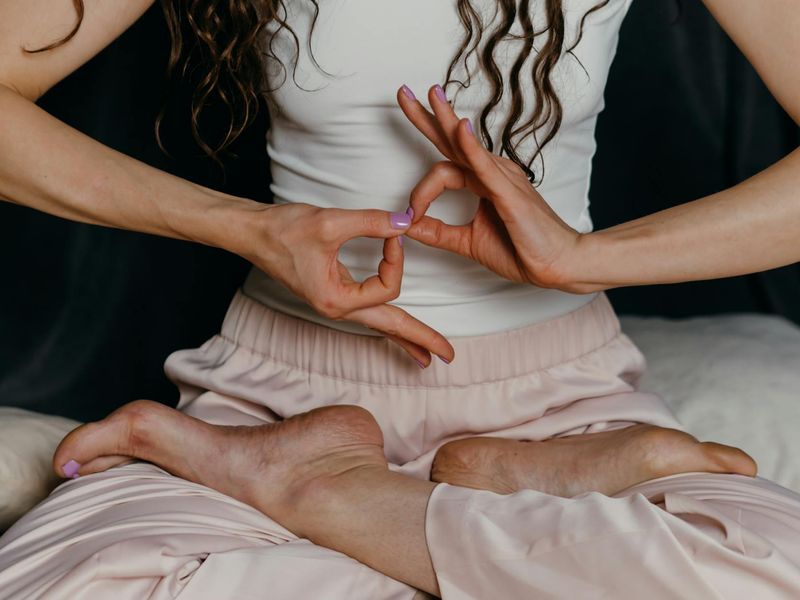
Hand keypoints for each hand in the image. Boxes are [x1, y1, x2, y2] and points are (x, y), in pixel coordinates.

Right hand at [242, 202, 453, 365]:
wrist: (253, 233)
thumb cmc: (284, 230)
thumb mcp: (331, 222)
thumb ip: (372, 222)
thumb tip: (406, 222)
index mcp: (336, 299)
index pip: (386, 288)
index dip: (396, 259)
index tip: (394, 232)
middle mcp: (337, 308)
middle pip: (388, 327)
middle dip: (420, 339)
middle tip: (448, 355)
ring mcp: (336, 303)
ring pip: (380, 324)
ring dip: (407, 335)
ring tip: (429, 355)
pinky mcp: (335, 294)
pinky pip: (369, 313)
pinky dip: (389, 323)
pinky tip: (397, 332)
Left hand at [396, 85, 584, 290]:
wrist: (556, 264)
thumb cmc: (521, 250)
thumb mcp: (467, 242)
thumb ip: (437, 232)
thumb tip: (406, 226)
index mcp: (482, 181)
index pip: (443, 169)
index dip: (420, 192)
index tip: (409, 216)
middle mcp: (491, 172)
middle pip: (452, 140)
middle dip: (427, 116)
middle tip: (403, 92)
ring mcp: (502, 178)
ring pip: (465, 145)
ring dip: (444, 120)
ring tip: (429, 95)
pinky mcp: (509, 191)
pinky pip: (485, 166)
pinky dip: (471, 147)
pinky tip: (459, 127)